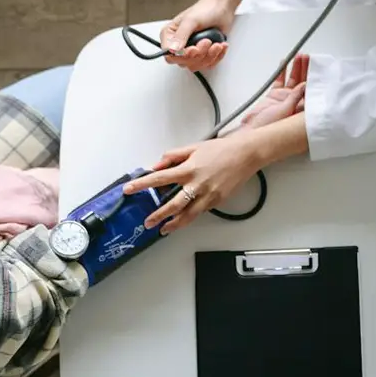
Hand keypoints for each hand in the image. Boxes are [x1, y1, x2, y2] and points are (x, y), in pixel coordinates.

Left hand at [124, 136, 261, 234]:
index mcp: (189, 169)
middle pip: (173, 205)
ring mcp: (208, 195)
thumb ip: (173, 156)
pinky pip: (200, 211)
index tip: (129, 189)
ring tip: (164, 229)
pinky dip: (190, 216)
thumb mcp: (193, 147)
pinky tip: (183, 219)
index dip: (142, 184)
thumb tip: (157, 164)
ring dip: (174, 224)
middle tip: (147, 222)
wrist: (246, 155)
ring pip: (188, 215)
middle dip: (158, 215)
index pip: (159, 178)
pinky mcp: (217, 201)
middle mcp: (197, 185)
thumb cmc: (222, 149)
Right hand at [161, 0, 235, 71]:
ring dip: (210, 56)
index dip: (182, 56)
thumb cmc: (205, 10)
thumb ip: (181, 36)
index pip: (169, 55)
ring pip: (196, 65)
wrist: (222, 9)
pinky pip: (208, 65)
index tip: (194, 48)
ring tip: (216, 43)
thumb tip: (173, 50)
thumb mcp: (190, 20)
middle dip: (199, 54)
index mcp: (169, 36)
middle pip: (183, 62)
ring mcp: (191, 52)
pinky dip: (217, 57)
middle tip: (207, 41)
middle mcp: (178, 46)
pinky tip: (220, 46)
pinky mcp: (203, 55)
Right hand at [235, 54, 308, 132]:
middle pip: (304, 82)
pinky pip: (279, 81)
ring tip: (298, 57)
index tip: (316, 67)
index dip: (315, 78)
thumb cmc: (269, 128)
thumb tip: (305, 85)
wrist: (252, 131)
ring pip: (292, 80)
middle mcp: (295, 103)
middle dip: (306, 69)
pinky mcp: (274, 95)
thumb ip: (295, 98)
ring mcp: (284, 98)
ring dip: (295, 68)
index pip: (312, 90)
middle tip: (307, 57)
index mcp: (301, 109)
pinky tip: (284, 63)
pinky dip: (282, 72)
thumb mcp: (285, 111)